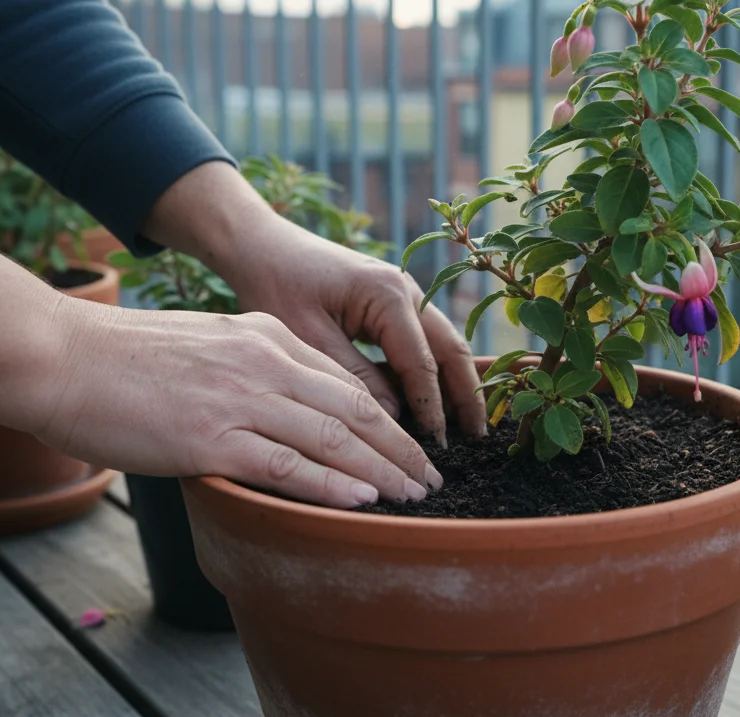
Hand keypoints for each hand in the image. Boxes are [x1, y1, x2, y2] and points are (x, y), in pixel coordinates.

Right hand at [0, 257, 441, 508]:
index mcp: (264, 336)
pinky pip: (288, 465)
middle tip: (433, 479)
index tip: (411, 446)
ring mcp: (240, 399)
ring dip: (383, 471)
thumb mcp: (204, 346)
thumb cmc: (121, 360)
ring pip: (334, 438)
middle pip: (356, 409)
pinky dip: (333, 485)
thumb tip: (278, 412)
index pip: (346, 382)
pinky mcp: (211, 437)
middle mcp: (264, 362)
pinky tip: (364, 501)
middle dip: (402, 448)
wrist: (59, 358)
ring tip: (415, 497)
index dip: (387, 418)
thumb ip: (248, 371)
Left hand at [141, 162, 485, 444]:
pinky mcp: (394, 302)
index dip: (431, 408)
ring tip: (471, 427)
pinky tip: (441, 402)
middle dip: (468, 395)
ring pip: (446, 344)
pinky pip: (427, 340)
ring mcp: (406, 293)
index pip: (421, 363)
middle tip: (478, 440)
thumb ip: (352, 377)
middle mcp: (407, 290)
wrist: (260, 246)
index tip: (436, 447)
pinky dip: (439, 371)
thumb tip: (390, 419)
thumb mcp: (307, 337)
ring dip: (460, 384)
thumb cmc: (276, 285)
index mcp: (387, 295)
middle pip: (451, 350)